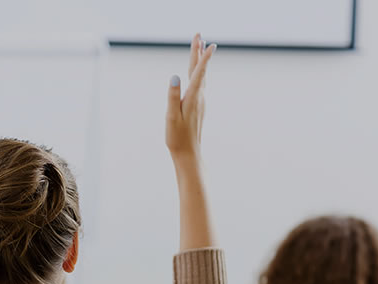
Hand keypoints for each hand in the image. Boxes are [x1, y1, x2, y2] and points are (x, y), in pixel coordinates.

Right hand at [166, 34, 216, 159]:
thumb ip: (172, 96)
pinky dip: (198, 72)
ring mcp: (200, 102)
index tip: (206, 42)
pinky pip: (199, 84)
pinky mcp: (197, 106)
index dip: (202, 57)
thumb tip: (174, 76)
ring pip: (200, 76)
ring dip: (199, 61)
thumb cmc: (177, 137)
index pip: (198, 72)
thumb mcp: (171, 116)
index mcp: (193, 97)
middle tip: (199, 36)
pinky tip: (197, 72)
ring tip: (200, 47)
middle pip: (199, 70)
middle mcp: (199, 97)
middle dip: (199, 52)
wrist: (188, 153)